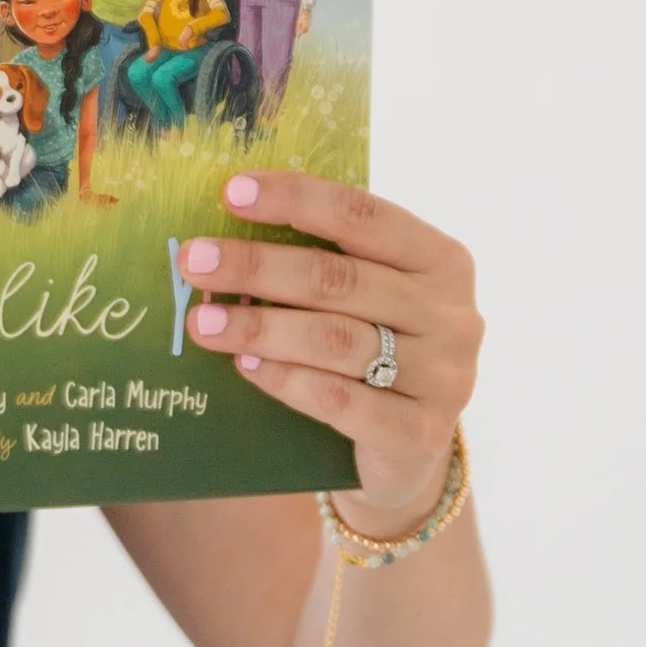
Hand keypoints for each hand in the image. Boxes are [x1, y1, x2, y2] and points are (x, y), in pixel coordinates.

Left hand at [180, 169, 480, 527]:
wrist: (411, 454)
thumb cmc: (377, 355)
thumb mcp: (368, 301)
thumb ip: (324, 264)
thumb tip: (227, 237)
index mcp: (440, 261)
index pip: (364, 216)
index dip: (297, 199)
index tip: (231, 193)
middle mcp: (451, 315)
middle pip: (340, 279)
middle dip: (258, 266)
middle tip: (194, 262)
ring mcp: (443, 377)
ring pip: (336, 340)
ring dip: (260, 327)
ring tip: (202, 323)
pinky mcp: (419, 434)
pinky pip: (338, 400)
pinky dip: (286, 380)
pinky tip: (246, 367)